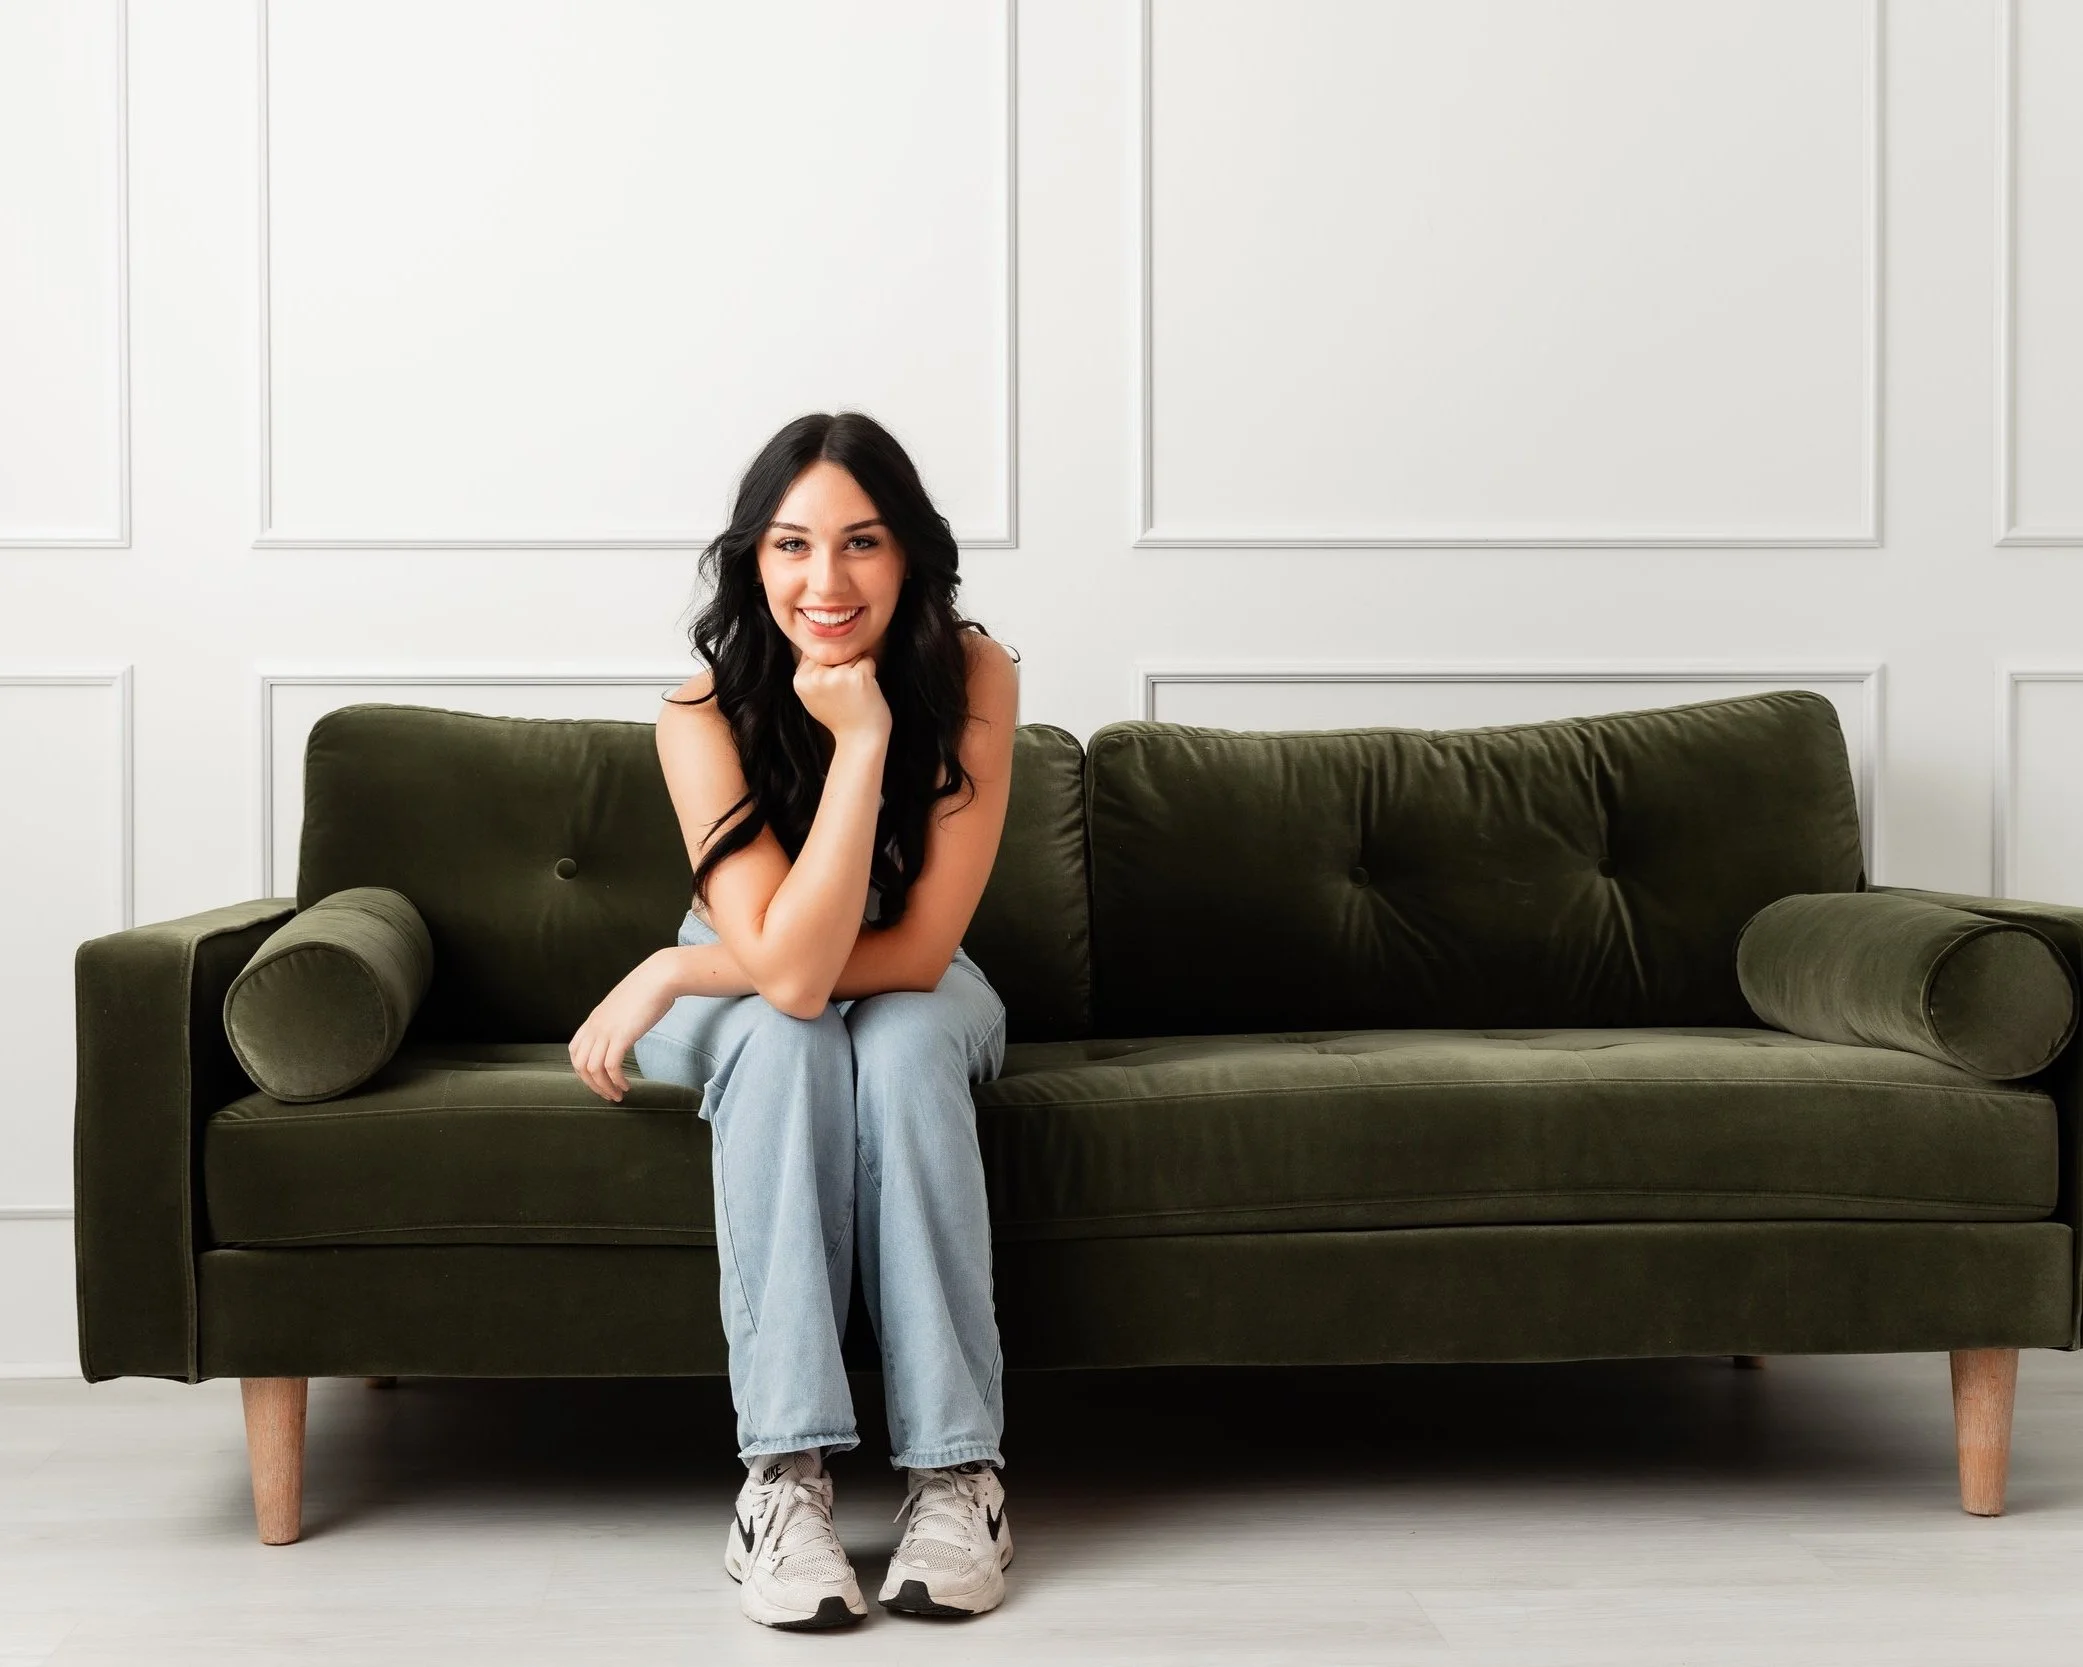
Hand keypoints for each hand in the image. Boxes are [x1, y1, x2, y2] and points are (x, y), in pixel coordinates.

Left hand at [568, 950, 680, 1101]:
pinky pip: (611, 1067)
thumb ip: (618, 1018)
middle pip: (580, 1065)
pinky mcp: (621, 1036)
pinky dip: (616, 1081)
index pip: (574, 1051)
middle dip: (592, 1085)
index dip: (582, 1070)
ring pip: (593, 1070)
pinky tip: (626, 1086)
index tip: (597, 1080)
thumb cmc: (649, 988)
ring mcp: (606, 1031)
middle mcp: (595, 1026)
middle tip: (607, 1095)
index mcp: (594, 1019)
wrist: (660, 977)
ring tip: (618, 1095)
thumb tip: (625, 1028)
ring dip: (604, 1087)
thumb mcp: (625, 1004)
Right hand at [793, 652, 890, 746]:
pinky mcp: (858, 677)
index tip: (833, 691)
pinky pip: (867, 660)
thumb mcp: (812, 695)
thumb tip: (810, 644)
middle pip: (834, 653)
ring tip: (853, 693)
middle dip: (843, 668)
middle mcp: (816, 678)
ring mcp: (837, 676)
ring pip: (851, 654)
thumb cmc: (839, 716)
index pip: (817, 654)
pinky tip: (864, 691)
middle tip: (844, 694)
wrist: (859, 738)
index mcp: (800, 681)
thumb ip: (809, 672)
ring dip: (857, 669)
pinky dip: (870, 673)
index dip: (829, 670)